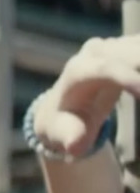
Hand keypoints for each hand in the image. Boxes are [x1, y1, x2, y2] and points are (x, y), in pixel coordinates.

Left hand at [33, 35, 139, 157]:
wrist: (63, 106)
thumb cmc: (63, 124)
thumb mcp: (60, 134)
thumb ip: (69, 139)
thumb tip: (75, 147)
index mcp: (79, 70)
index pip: (109, 69)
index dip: (131, 78)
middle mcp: (99, 51)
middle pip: (135, 54)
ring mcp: (117, 45)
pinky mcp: (131, 47)